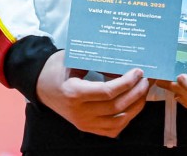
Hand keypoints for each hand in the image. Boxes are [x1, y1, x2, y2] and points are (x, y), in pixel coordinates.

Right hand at [34, 50, 149, 137]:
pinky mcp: (86, 128)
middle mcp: (79, 112)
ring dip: (135, 107)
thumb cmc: (56, 69)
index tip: (138, 72)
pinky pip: (112, 130)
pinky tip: (133, 106)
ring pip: (118, 121)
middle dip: (136, 93)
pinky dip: (126, 120)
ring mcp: (83, 123)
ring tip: (143, 92)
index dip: (127, 83)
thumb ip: (94, 60)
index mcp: (75, 93)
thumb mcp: (72, 59)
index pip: (108, 92)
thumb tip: (123, 56)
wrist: (40, 86)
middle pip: (116, 107)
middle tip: (145, 80)